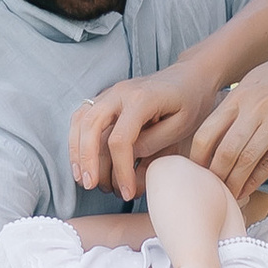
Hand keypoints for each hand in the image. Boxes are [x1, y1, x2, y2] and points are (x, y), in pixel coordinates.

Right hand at [69, 61, 210, 199]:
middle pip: (92, 126)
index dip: (121, 169)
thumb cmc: (191, 102)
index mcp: (142, 99)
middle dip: (88, 159)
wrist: (190, 76)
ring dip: (77, 151)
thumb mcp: (182, 125)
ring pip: (81, 120)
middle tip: (90, 185)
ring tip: (81, 178)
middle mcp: (121, 92)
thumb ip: (154, 142)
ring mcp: (111, 92)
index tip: (127, 192)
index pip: (120, 139)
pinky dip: (76, 139)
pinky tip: (80, 161)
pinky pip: (82, 116)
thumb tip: (128, 157)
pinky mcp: (106, 97)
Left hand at [189, 34, 267, 196]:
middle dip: (214, 175)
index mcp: (240, 95)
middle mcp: (254, 109)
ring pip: (246, 161)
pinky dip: (256, 179)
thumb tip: (217, 130)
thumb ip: (236, 104)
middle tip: (209, 188)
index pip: (207, 133)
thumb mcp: (255, 79)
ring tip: (228, 194)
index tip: (195, 170)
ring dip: (234, 182)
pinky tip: (248, 188)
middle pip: (224, 152)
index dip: (197, 157)